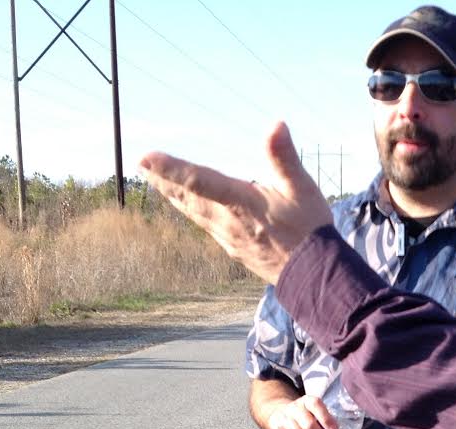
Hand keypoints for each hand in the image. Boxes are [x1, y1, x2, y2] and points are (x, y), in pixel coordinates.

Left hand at [138, 122, 331, 285]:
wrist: (315, 276)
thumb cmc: (310, 230)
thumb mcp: (302, 189)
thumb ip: (284, 158)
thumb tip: (276, 125)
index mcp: (242, 203)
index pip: (200, 181)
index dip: (170, 168)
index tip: (145, 157)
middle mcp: (228, 221)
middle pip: (187, 197)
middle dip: (162, 180)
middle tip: (140, 165)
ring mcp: (229, 238)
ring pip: (193, 213)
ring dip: (172, 195)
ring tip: (155, 182)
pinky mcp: (234, 249)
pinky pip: (205, 226)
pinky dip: (190, 212)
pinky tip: (188, 208)